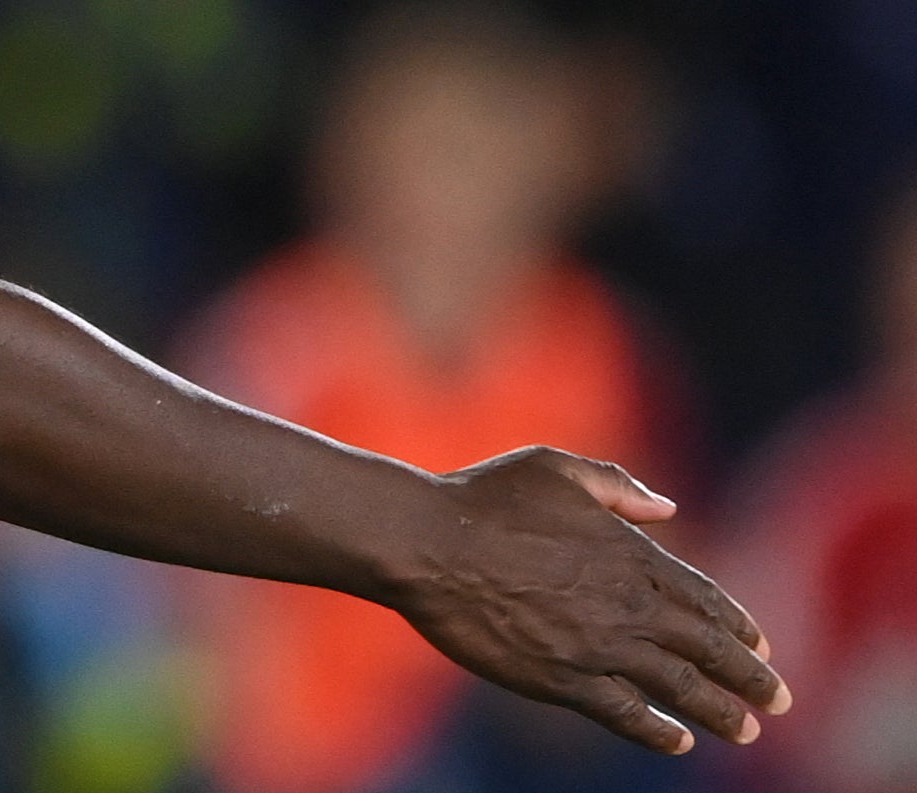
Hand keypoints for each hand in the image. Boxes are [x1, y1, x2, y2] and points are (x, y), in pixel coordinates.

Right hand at [385, 447, 787, 754]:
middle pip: (708, 648)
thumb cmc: (483, 498)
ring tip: (745, 731)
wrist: (430, 545)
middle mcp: (627, 604)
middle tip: (778, 701)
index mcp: (629, 552)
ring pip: (680, 687)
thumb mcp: (553, 468)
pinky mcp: (564, 680)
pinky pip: (626, 713)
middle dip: (750, 677)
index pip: (704, 598)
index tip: (760, 647)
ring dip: (719, 711)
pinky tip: (679, 740)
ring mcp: (599, 646)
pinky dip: (659, 731)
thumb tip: (665, 506)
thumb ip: (614, 484)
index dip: (737, 625)